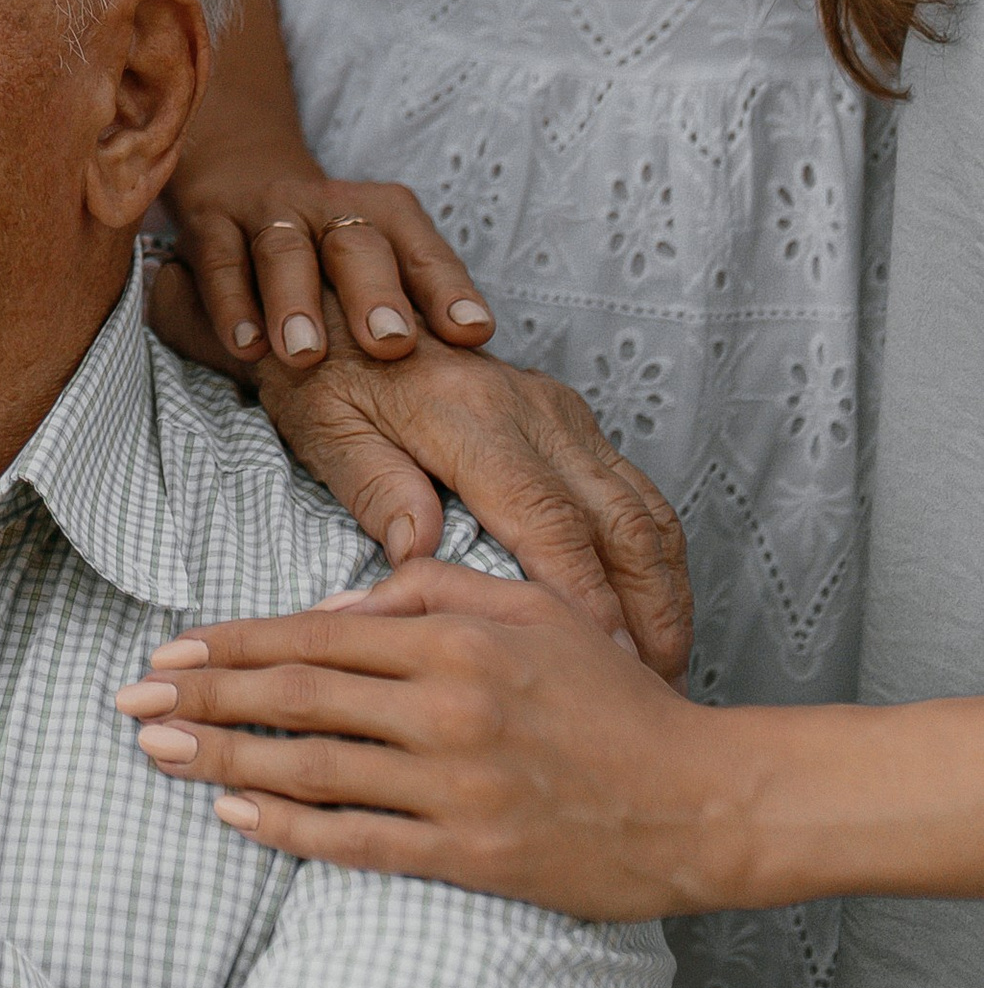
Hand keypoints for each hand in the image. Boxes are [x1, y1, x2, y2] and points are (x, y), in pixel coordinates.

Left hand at [119, 561, 736, 915]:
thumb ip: (432, 591)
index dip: (233, 644)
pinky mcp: (469, 853)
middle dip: (203, 696)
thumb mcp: (532, 609)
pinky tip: (232, 811)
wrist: (701, 800)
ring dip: (222, 757)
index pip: (315, 633)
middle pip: (296, 696)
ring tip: (155, 751)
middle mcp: (446, 707)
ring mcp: (455, 785)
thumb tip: (337, 602)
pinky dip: (287, 827)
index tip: (169, 650)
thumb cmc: (613, 698)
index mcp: (456, 640)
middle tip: (128, 700)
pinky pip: (357, 841)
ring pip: (312, 767)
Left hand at [155, 272, 691, 675]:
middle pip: (620, 521)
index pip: (550, 521)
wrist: (346, 299)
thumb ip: (376, 487)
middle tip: (656, 688)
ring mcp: (562, 411)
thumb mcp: (326, 426)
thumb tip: (417, 554)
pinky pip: (635, 492)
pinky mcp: (572, 416)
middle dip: (648, 611)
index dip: (586, 598)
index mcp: (473, 416)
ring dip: (663, 591)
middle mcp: (536, 410)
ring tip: (665, 666)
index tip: (611, 665)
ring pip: (642, 508)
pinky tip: (652, 611)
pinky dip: (654, 559)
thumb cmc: (324, 373)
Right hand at [165, 149, 494, 372]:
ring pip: (285, 251)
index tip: (471, 334)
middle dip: (375, 294)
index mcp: (386, 216)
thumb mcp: (380, 267)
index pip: (424, 253)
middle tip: (390, 344)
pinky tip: (246, 347)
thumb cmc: (328, 253)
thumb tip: (476, 376)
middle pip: (357, 246)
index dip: (448, 291)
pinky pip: (220, 260)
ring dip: (296, 302)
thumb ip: (418, 313)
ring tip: (306, 357)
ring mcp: (269, 212)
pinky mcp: (211, 223)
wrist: (242, 178)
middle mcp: (331, 207)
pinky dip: (232, 303)